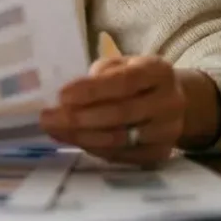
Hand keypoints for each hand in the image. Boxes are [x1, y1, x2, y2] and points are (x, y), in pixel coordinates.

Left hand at [40, 56, 185, 166]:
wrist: (173, 102)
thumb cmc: (134, 78)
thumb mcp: (120, 65)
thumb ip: (99, 75)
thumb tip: (65, 98)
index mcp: (158, 71)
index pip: (124, 81)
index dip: (92, 90)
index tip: (61, 96)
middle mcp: (169, 102)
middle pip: (121, 114)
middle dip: (79, 118)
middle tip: (47, 118)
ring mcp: (168, 131)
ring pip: (120, 139)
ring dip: (82, 136)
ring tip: (54, 130)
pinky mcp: (160, 153)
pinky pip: (122, 155)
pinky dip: (94, 148)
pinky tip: (73, 140)